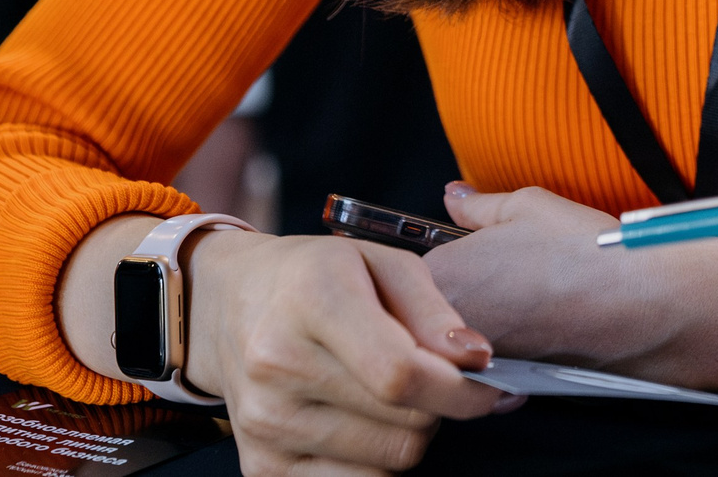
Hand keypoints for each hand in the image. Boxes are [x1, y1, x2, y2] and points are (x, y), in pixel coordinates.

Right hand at [182, 230, 506, 475]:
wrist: (229, 305)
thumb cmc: (315, 276)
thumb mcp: (380, 260)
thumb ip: (434, 309)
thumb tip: (475, 359)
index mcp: (312, 299)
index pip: (401, 373)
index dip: (461, 389)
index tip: (488, 382)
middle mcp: (278, 364)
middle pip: (404, 423)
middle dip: (439, 404)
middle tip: (428, 375)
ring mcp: (265, 422)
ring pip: (390, 461)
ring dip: (409, 430)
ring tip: (387, 391)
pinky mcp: (261, 465)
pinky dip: (376, 458)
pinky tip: (362, 420)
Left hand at [424, 183, 642, 365]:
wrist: (638, 307)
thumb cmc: (584, 252)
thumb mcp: (528, 205)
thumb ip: (478, 206)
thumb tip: (454, 197)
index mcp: (441, 273)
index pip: (408, 277)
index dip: (442, 266)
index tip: (474, 260)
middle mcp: (446, 325)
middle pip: (423, 316)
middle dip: (453, 301)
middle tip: (504, 282)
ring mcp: (471, 361)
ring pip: (452, 346)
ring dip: (474, 330)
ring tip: (523, 306)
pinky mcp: (503, 386)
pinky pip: (483, 369)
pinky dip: (501, 354)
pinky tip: (536, 333)